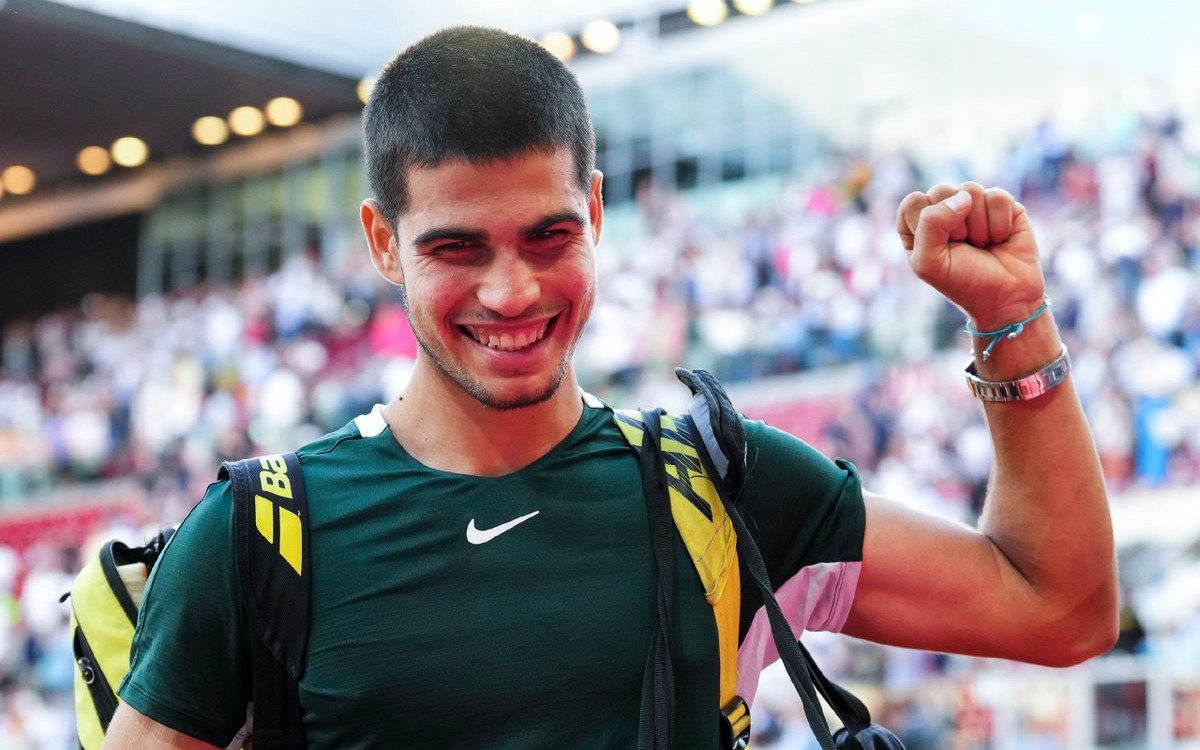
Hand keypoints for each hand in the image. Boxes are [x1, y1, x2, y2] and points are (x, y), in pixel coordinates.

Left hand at [897, 182, 1046, 329]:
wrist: (1006, 297)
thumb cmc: (963, 282)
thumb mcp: (930, 262)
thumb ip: (931, 224)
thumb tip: (963, 197)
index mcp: (917, 225)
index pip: (913, 201)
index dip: (928, 225)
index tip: (940, 248)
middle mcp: (944, 210)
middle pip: (941, 190)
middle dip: (954, 225)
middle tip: (963, 247)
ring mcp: (973, 204)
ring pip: (970, 190)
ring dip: (978, 226)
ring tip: (982, 244)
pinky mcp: (1001, 204)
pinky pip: (997, 196)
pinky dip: (999, 224)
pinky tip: (1000, 238)